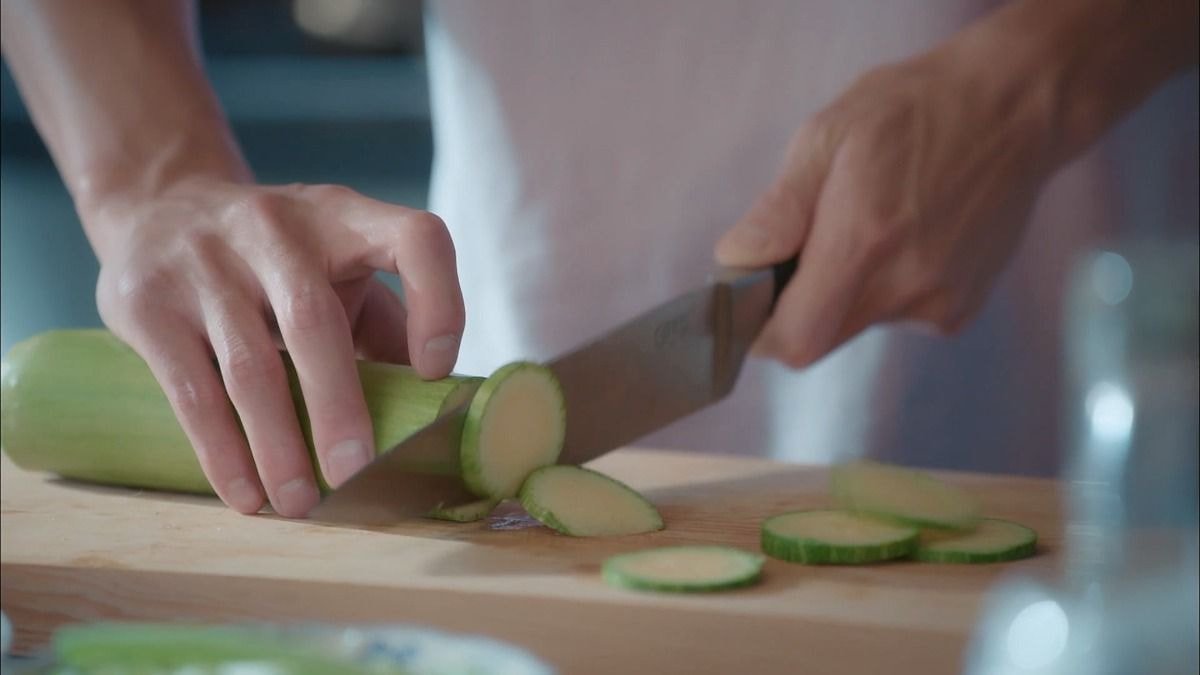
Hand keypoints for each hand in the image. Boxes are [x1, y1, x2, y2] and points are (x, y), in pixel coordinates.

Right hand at [89, 178, 464, 516]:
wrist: (159, 205)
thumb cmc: (279, 257)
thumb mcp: (338, 264)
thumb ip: (386, 323)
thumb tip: (428, 411)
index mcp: (344, 216)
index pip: (416, 239)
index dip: (438, 302)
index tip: (435, 372)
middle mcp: (277, 228)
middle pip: (314, 321)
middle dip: (339, 407)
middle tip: (354, 474)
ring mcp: (206, 261)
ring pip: (251, 366)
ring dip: (278, 444)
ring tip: (299, 504)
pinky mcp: (149, 302)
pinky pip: (192, 389)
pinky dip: (221, 449)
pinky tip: (245, 493)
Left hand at [715, 42, 1055, 367]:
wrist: (1016, 108)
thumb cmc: (913, 110)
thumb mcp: (828, 136)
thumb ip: (779, 208)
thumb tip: (736, 262)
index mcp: (865, 242)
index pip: (795, 340)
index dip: (761, 329)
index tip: (753, 294)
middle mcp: (907, 287)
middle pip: (820, 336)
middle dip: (798, 301)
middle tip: (811, 239)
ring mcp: (940, 304)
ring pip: (856, 323)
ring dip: (844, 288)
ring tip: (874, 221)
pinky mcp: (961, 311)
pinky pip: (896, 316)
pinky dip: (884, 286)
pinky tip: (908, 234)